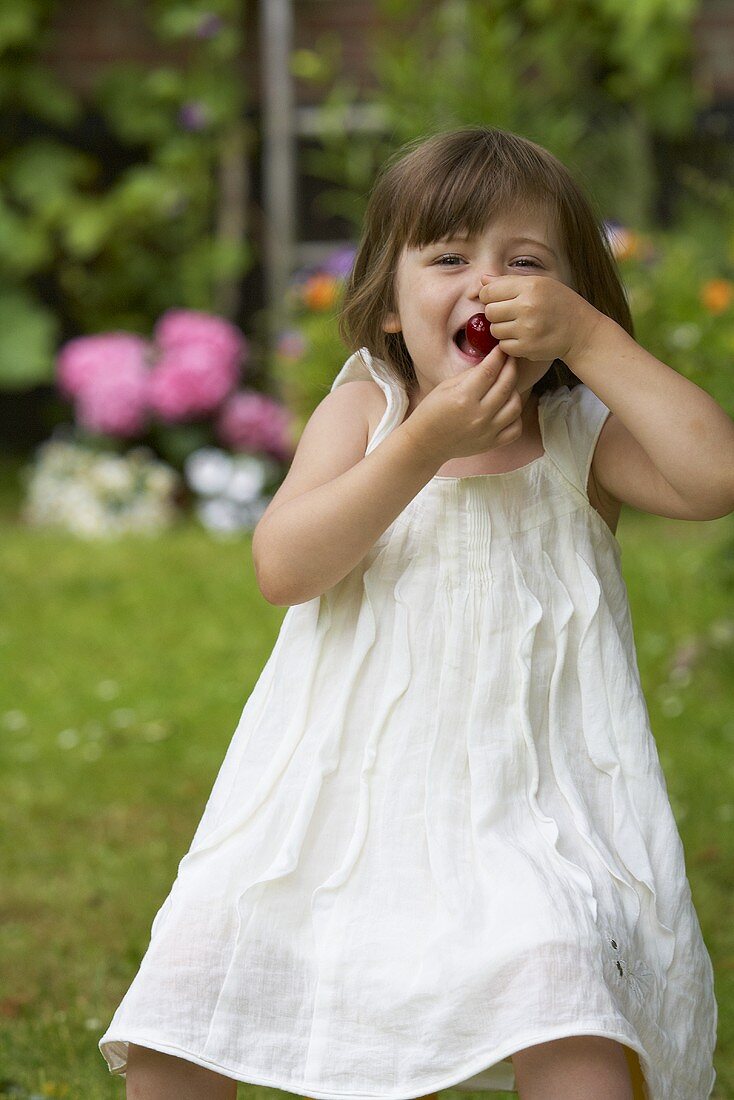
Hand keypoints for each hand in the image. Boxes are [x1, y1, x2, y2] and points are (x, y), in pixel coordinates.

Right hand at [403, 345, 522, 465]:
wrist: (426, 443)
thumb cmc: (432, 412)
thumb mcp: (445, 387)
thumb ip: (471, 375)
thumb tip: (492, 363)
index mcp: (463, 398)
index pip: (489, 371)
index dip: (498, 356)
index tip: (501, 349)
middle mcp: (478, 415)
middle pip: (506, 385)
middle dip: (511, 367)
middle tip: (510, 360)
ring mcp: (487, 431)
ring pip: (515, 405)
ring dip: (514, 391)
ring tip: (507, 385)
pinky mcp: (491, 444)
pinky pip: (515, 428)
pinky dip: (515, 416)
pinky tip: (506, 408)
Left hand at [478, 275, 603, 363]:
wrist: (580, 330)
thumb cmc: (559, 303)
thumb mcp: (539, 284)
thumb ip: (508, 282)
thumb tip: (482, 281)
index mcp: (530, 287)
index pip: (489, 292)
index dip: (489, 297)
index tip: (497, 300)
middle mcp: (527, 307)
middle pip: (489, 312)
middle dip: (495, 314)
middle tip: (510, 314)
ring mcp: (527, 329)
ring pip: (494, 330)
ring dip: (502, 329)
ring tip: (518, 325)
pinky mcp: (527, 348)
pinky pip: (503, 346)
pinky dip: (509, 343)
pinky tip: (523, 337)